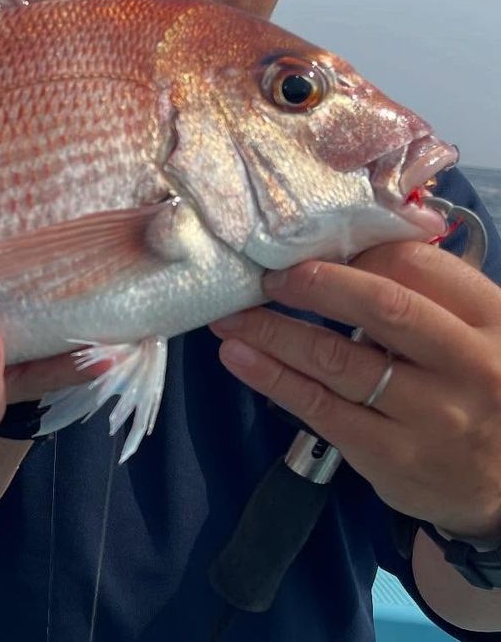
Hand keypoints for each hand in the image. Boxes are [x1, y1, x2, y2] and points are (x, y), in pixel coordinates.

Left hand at [209, 241, 500, 541]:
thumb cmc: (474, 389)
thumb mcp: (471, 334)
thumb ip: (421, 295)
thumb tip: (331, 250)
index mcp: (490, 318)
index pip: (415, 265)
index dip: (353, 251)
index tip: (307, 248)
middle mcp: (468, 363)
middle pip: (380, 306)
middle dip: (313, 284)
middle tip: (266, 276)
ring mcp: (432, 414)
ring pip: (338, 360)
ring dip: (272, 331)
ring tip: (228, 316)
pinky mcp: (393, 456)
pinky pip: (321, 408)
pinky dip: (272, 377)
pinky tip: (238, 357)